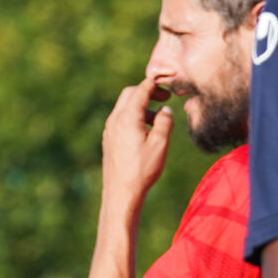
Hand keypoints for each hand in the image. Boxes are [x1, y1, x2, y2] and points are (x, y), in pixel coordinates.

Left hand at [100, 81, 173, 211]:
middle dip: (147, 92)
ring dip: (141, 106)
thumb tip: (165, 110)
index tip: (169, 86)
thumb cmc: (142, 170)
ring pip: (124, 107)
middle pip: (129, 94)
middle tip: (165, 99)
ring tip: (158, 120)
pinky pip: (120, 120)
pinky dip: (134, 117)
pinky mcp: (109, 140)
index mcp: (127, 118)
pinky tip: (145, 132)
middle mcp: (114, 121)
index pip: (141, 90)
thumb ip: (164, 122)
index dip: (156, 84)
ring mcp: (109, 131)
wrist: (120, 193)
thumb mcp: (160, 144)